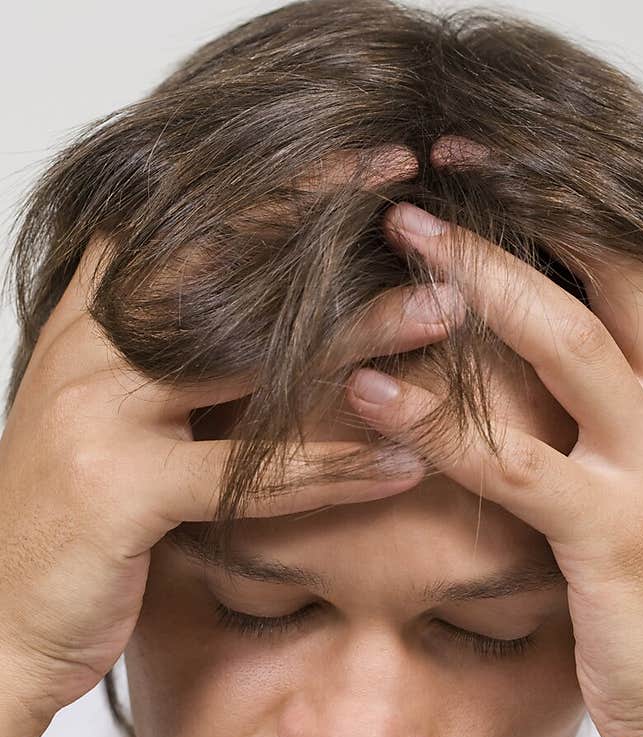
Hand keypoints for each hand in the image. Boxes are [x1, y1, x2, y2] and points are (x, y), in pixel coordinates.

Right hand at [0, 156, 462, 729]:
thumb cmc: (69, 534)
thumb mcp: (111, 433)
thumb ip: (169, 380)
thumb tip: (269, 348)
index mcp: (88, 326)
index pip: (182, 229)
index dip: (271, 189)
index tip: (357, 163)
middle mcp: (88, 351)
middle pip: (222, 272)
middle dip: (325, 233)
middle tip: (420, 209)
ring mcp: (96, 413)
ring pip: (247, 360)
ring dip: (356, 337)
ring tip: (441, 316)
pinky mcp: (119, 488)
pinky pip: (247, 476)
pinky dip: (332, 471)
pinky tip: (403, 463)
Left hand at [345, 198, 642, 736]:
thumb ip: (624, 425)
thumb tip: (546, 381)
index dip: (574, 205)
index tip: (497, 168)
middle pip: (613, 269)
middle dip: (521, 211)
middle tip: (432, 177)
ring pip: (565, 340)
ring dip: (476, 282)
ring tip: (399, 241)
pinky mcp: (612, 532)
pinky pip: (514, 458)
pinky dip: (437, 423)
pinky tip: (374, 396)